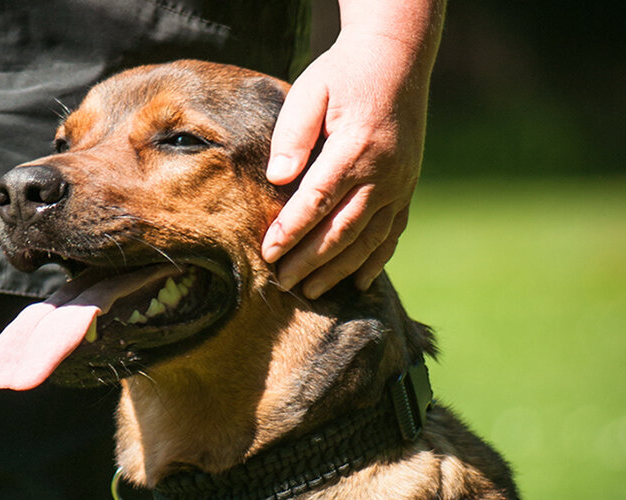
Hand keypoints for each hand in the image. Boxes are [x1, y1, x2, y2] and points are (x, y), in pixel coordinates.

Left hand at [262, 15, 440, 298]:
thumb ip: (293, 133)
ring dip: (339, 269)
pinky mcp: (407, 188)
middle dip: (310, 261)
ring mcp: (400, 184)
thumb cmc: (343, 74)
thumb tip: (278, 178)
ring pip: (369, 239)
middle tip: (282, 284)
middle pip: (343, 229)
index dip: (292, 231)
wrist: (398, 59)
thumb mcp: (311, 90)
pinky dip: (375, 261)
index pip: (317, 200)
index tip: (267, 254)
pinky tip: (358, 283)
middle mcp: (383, 173)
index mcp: (355, 148)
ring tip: (312, 292)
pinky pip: (393, 233)